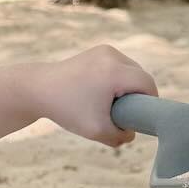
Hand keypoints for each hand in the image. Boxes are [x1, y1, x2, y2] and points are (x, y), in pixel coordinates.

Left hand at [32, 45, 156, 146]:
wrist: (38, 89)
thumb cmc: (66, 109)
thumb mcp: (96, 130)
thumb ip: (120, 137)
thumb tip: (132, 133)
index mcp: (115, 72)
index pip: (148, 85)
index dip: (150, 103)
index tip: (142, 118)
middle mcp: (112, 56)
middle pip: (141, 76)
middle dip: (138, 96)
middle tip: (125, 113)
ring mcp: (105, 51)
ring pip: (131, 70)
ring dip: (128, 86)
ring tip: (113, 103)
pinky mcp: (98, 50)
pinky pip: (120, 66)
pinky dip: (118, 78)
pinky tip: (106, 92)